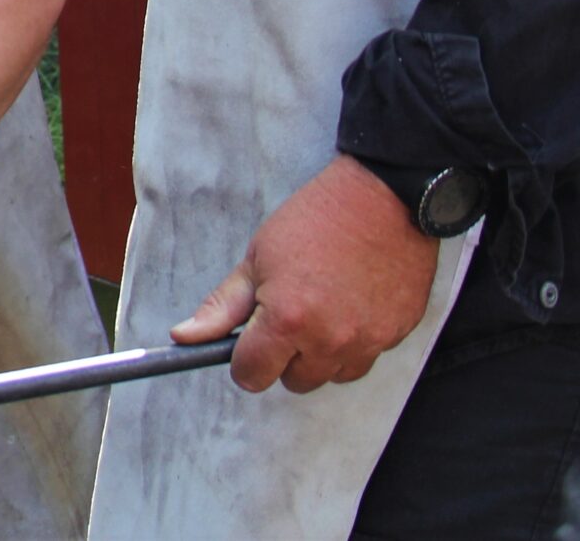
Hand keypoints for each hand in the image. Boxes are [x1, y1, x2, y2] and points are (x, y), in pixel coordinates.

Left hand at [173, 156, 440, 393]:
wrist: (382, 198)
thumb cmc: (316, 221)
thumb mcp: (257, 258)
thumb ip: (222, 307)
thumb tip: (185, 337)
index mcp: (287, 320)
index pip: (252, 376)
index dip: (244, 360)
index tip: (248, 342)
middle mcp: (328, 340)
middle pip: (293, 382)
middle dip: (283, 356)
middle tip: (287, 314)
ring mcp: (366, 342)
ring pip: (329, 375)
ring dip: (319, 354)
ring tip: (320, 308)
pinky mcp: (393, 337)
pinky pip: (362, 360)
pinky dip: (351, 345)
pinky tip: (347, 308)